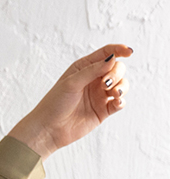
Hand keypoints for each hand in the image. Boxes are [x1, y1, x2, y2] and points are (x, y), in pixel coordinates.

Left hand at [8, 43, 132, 158]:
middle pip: (117, 69)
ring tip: (114, 94)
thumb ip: (92, 70)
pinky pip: (119, 103)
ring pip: (121, 85)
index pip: (106, 54)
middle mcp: (94, 80)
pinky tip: (116, 102)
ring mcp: (99, 95)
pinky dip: (121, 101)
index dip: (119, 50)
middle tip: (105, 84)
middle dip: (116, 74)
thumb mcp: (72, 82)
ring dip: (122, 87)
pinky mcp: (103, 111)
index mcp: (84, 68)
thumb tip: (113, 59)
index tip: (129, 52)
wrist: (48, 129)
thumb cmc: (55, 103)